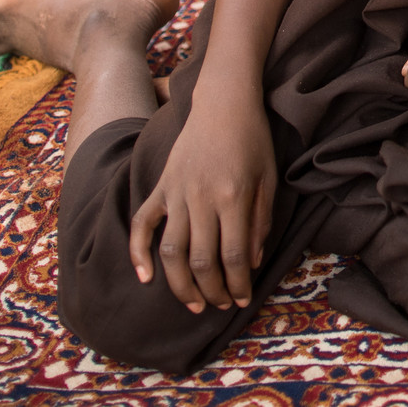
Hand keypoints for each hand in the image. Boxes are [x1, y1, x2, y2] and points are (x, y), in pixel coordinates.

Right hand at [128, 92, 275, 312]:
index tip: (243, 300)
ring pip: (171, 251)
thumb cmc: (252, 139)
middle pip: (201, 260)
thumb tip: (250, 264)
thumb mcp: (269, 179)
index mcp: (233, 197)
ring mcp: (177, 193)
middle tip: (221, 305)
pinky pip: (142, 224)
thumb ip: (261, 222)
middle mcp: (201, 198)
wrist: (223, 102)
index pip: (232, 256)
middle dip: (212, 292)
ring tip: (193, 303)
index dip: (237, 285)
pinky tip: (145, 277)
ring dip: (180, 284)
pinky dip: (138, 252)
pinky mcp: (161, 186)